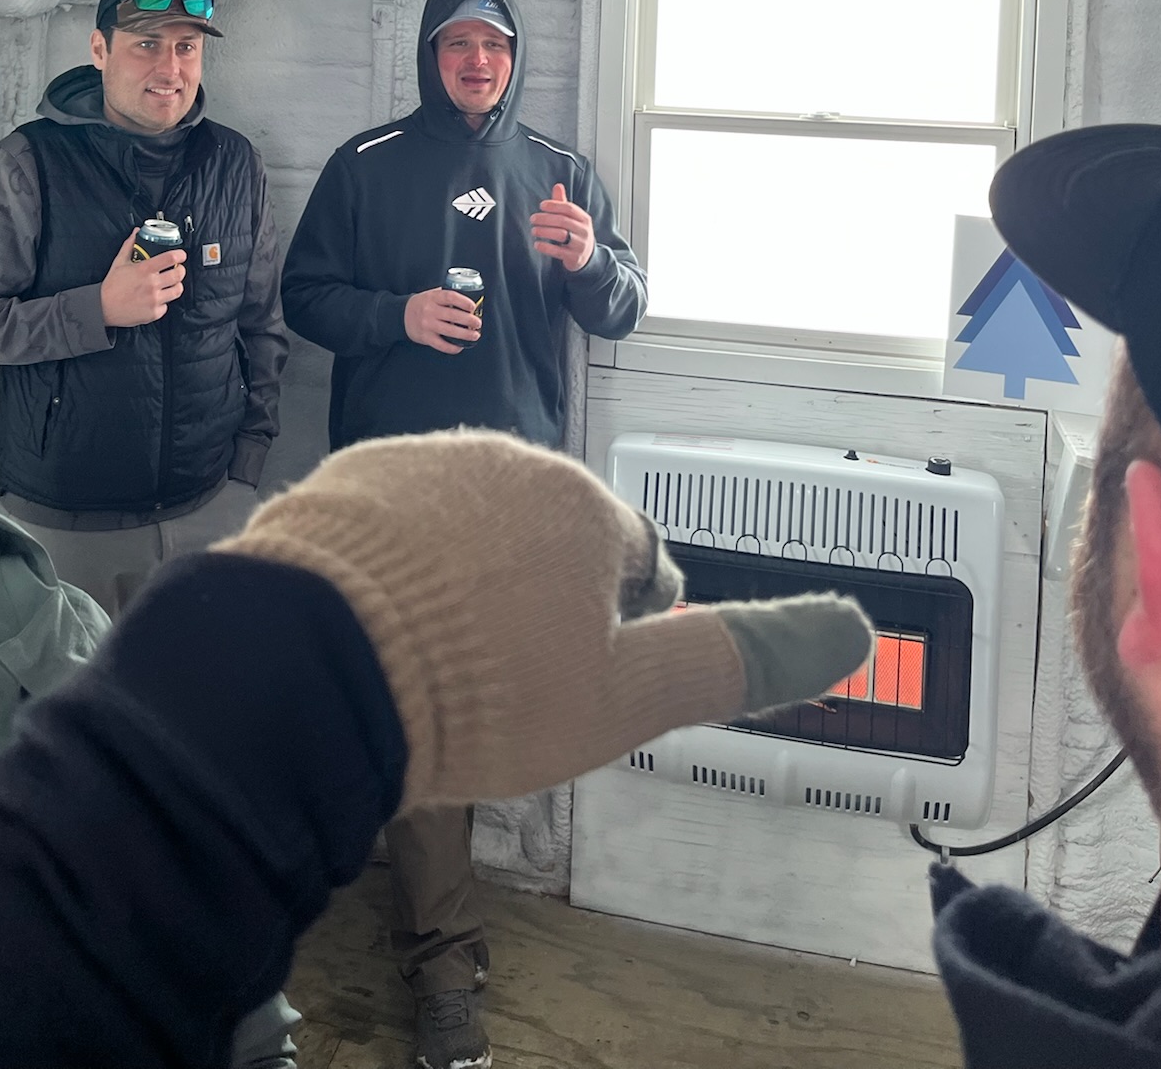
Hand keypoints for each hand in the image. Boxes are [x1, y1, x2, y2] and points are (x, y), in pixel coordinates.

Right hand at [100, 229, 185, 326]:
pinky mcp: (154, 313)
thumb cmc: (111, 287)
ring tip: (170, 285)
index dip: (180, 255)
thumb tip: (136, 233)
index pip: (171, 258)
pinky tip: (157, 299)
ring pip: (177, 290)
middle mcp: (151, 284)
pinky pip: (166, 306)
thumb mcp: (119, 262)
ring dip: (176, 286)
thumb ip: (130, 246)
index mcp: (144, 270)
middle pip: (179, 274)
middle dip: (181, 270)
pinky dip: (163, 302)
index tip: (181, 255)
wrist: (103, 307)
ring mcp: (154, 299)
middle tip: (178, 270)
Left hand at [224, 431, 872, 807]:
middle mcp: (501, 461)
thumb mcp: (625, 698)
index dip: (624, 632)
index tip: (586, 683)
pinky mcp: (336, 486)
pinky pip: (386, 532)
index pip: (637, 563)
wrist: (307, 670)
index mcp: (583, 506)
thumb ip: (731, 661)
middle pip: (546, 539)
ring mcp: (411, 465)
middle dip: (539, 604)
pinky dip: (390, 577)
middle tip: (505, 691)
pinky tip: (374, 640)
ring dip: (463, 586)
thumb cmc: (480, 689)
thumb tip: (854, 633)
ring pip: (465, 531)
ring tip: (435, 671)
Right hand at [404, 287, 481, 354]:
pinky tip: (460, 346)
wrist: (401, 315)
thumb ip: (445, 295)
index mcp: (432, 298)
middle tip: (478, 323)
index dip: (463, 301)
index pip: (450, 297)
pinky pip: (441, 345)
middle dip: (469, 320)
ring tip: (475, 335)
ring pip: (450, 331)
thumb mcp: (431, 294)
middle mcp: (429, 311)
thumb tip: (468, 296)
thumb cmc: (421, 304)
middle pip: (453, 315)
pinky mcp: (426, 338)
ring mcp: (427, 325)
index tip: (473, 306)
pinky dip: (453, 347)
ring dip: (465, 334)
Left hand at [530, 182, 593, 271]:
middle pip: (563, 221)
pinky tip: (537, 244)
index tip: (541, 205)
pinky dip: (546, 247)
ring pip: (561, 235)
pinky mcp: (574, 257)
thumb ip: (563, 203)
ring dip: (544, 231)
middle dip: (545, 219)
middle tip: (532, 219)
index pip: (569, 208)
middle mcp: (584, 231)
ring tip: (533, 230)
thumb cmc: (575, 233)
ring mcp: (580, 245)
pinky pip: (558, 252)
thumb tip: (557, 185)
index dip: (554, 205)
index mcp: (584, 218)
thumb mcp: (572, 219)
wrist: (587, 256)